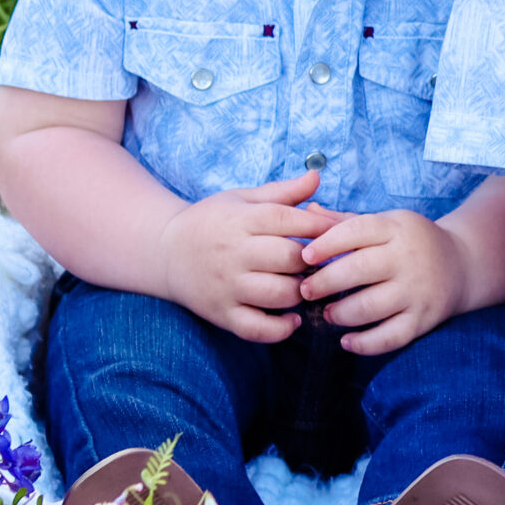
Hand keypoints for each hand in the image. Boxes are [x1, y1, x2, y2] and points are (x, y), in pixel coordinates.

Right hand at [158, 169, 324, 342]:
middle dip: (314, 260)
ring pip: (280, 294)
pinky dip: (281, 329)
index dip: (321, 227)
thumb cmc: (212, 221)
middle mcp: (234, 253)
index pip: (289, 221)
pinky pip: (257, 329)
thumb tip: (317, 175)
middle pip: (290, 259)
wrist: (164, 251)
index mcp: (241, 220)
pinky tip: (292, 318)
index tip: (339, 232)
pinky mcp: (221, 314)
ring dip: (302, 292)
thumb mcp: (242, 199)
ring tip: (305, 285)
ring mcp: (227, 286)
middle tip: (321, 262)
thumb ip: (282, 192)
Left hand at [298, 206, 471, 356]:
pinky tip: (346, 341)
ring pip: (370, 307)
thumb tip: (307, 212)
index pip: (356, 231)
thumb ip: (346, 221)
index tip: (305, 256)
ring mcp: (417, 291)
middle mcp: (408, 258)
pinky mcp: (423, 319)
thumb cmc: (412, 242)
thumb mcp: (387, 223)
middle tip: (306, 291)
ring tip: (328, 313)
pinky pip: (390, 337)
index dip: (326, 244)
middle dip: (325, 282)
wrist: (463, 264)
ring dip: (340, 314)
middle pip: (359, 270)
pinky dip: (364, 344)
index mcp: (397, 228)